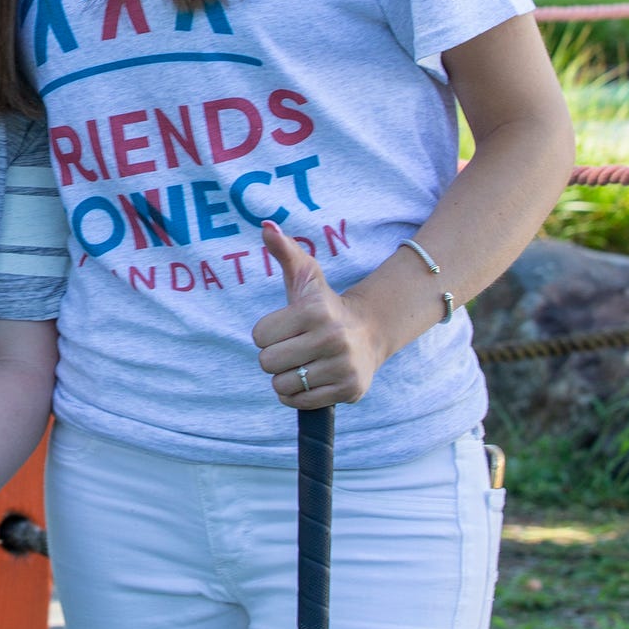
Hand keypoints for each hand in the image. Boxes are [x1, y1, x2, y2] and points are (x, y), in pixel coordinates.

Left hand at [253, 222, 389, 409]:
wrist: (370, 331)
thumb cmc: (325, 305)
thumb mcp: (306, 276)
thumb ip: (284, 251)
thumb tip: (266, 226)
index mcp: (315, 311)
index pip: (259, 336)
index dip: (266, 333)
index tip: (284, 328)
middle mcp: (332, 338)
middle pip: (267, 362)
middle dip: (274, 357)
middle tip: (293, 348)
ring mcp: (343, 366)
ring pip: (282, 385)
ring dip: (286, 378)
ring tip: (303, 363)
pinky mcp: (349, 390)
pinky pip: (300, 402)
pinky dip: (297, 395)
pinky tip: (310, 378)